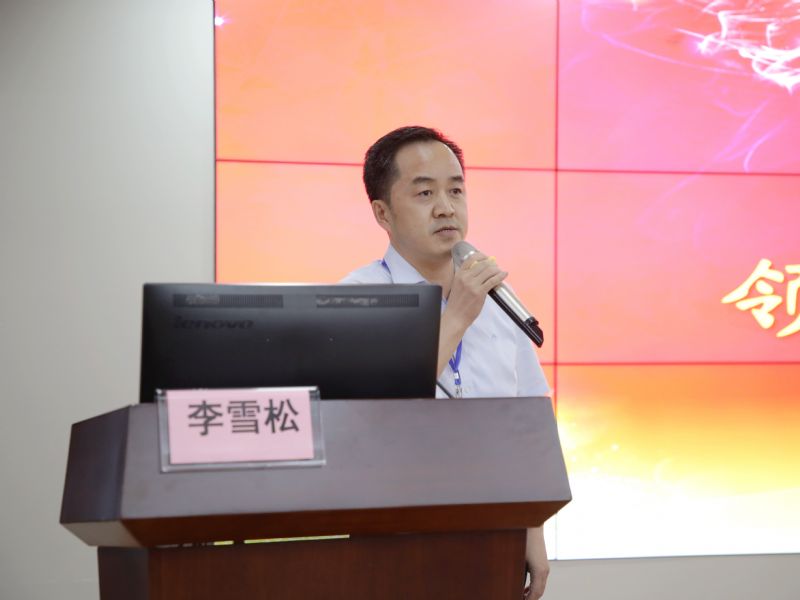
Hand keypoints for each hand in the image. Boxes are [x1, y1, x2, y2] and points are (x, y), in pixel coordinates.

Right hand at [436, 253, 507, 375]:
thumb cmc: (457, 303)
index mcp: (459, 274)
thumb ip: (466, 277)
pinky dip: (500, 276)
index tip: (488, 258)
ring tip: (500, 271)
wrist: (455, 316)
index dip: (482, 256)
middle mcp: (465, 277)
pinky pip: (493, 280)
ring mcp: (472, 285)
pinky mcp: (480, 292)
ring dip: (497, 270)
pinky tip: (504, 275)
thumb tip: (479, 269)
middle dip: (492, 264)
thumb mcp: (457, 285)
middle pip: (483, 264)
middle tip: (496, 267)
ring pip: (489, 271)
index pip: (471, 258)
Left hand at [524, 527, 549, 598]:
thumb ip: (517, 574)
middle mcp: (544, 571)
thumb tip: (514, 585)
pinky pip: (540, 580)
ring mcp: (545, 567)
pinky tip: (524, 589)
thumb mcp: (518, 558)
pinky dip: (533, 587)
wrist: (532, 524)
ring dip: (532, 594)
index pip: (535, 594)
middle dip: (530, 599)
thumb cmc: (522, 539)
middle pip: (539, 592)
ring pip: (540, 586)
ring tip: (521, 598)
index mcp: (539, 572)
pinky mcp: (542, 563)